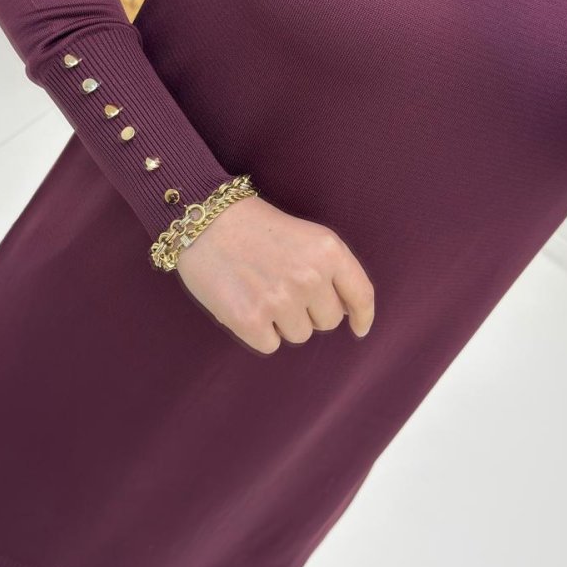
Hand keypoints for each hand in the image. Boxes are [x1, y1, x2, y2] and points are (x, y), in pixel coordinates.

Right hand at [174, 195, 375, 354]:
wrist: (204, 221)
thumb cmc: (255, 228)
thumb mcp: (306, 236)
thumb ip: (331, 269)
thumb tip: (348, 313)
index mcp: (328, 251)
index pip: (361, 295)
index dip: (362, 317)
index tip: (358, 328)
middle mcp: (310, 276)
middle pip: (328, 321)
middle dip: (310, 311)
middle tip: (282, 287)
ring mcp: (280, 300)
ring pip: (299, 335)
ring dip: (282, 322)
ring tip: (260, 291)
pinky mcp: (250, 320)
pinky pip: (270, 345)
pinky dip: (258, 332)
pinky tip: (245, 304)